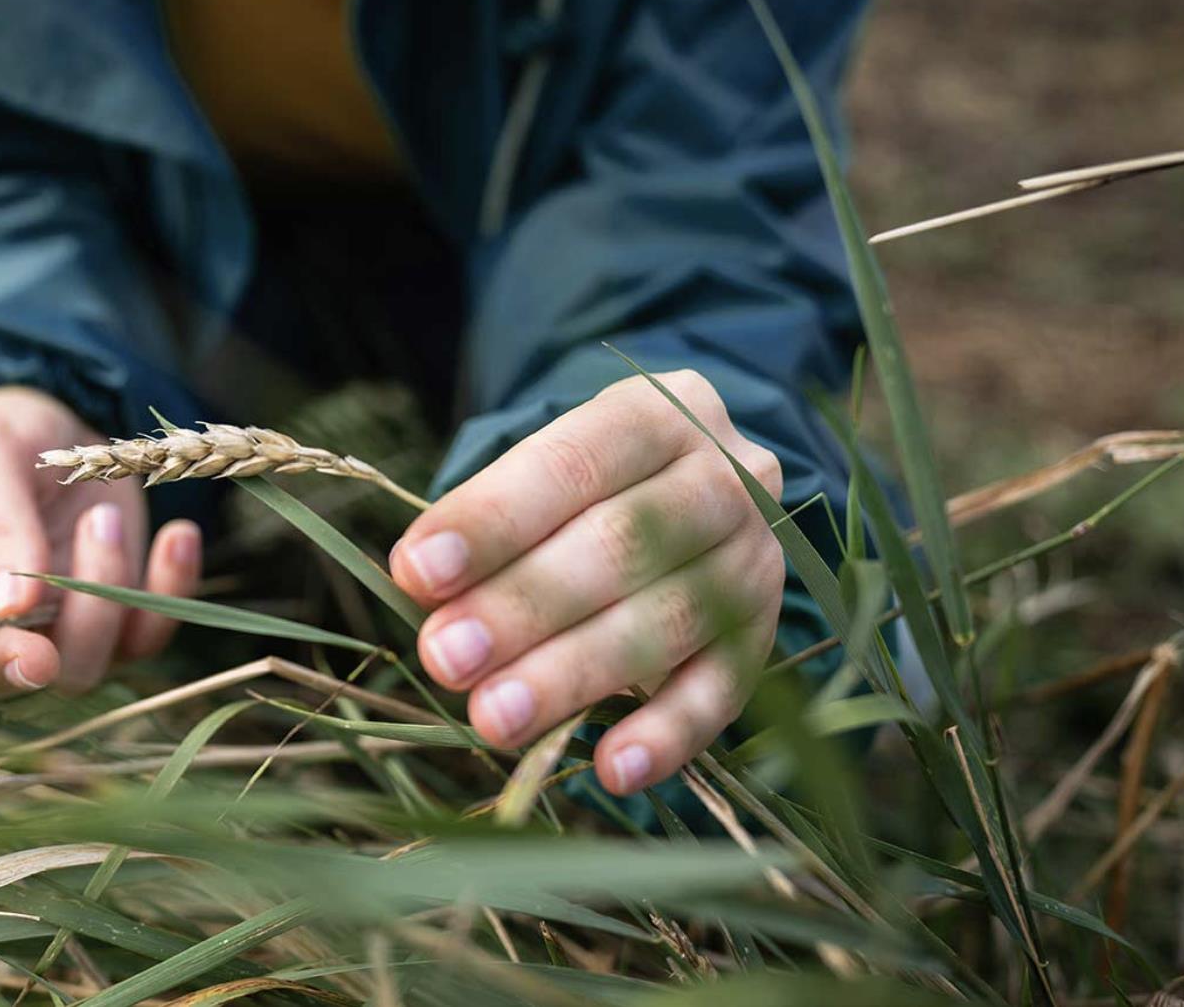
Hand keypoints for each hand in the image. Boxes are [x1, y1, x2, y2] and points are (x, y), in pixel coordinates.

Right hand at [0, 386, 202, 708]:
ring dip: (100, 596)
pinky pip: (150, 633)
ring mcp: (58, 632)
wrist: (60, 428)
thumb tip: (10, 605)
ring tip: (100, 516)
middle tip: (44, 590)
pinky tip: (177, 536)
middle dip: (29, 654)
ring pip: (83, 665)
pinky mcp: (118, 621)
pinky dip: (170, 590)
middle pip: (8, 678)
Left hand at [389, 370, 785, 795]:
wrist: (684, 489)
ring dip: (574, 676)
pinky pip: (723, 690)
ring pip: (668, 619)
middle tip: (445, 659)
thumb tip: (424, 592)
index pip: (570, 462)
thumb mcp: (536, 477)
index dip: (492, 519)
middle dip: (523, 606)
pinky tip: (611, 771)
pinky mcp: (767, 632)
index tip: (416, 572)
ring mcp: (756, 555)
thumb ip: (487, 527)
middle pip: (623, 542)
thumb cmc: (576, 490)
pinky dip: (667, 735)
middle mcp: (724, 474)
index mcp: (656, 412)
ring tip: (494, 720)